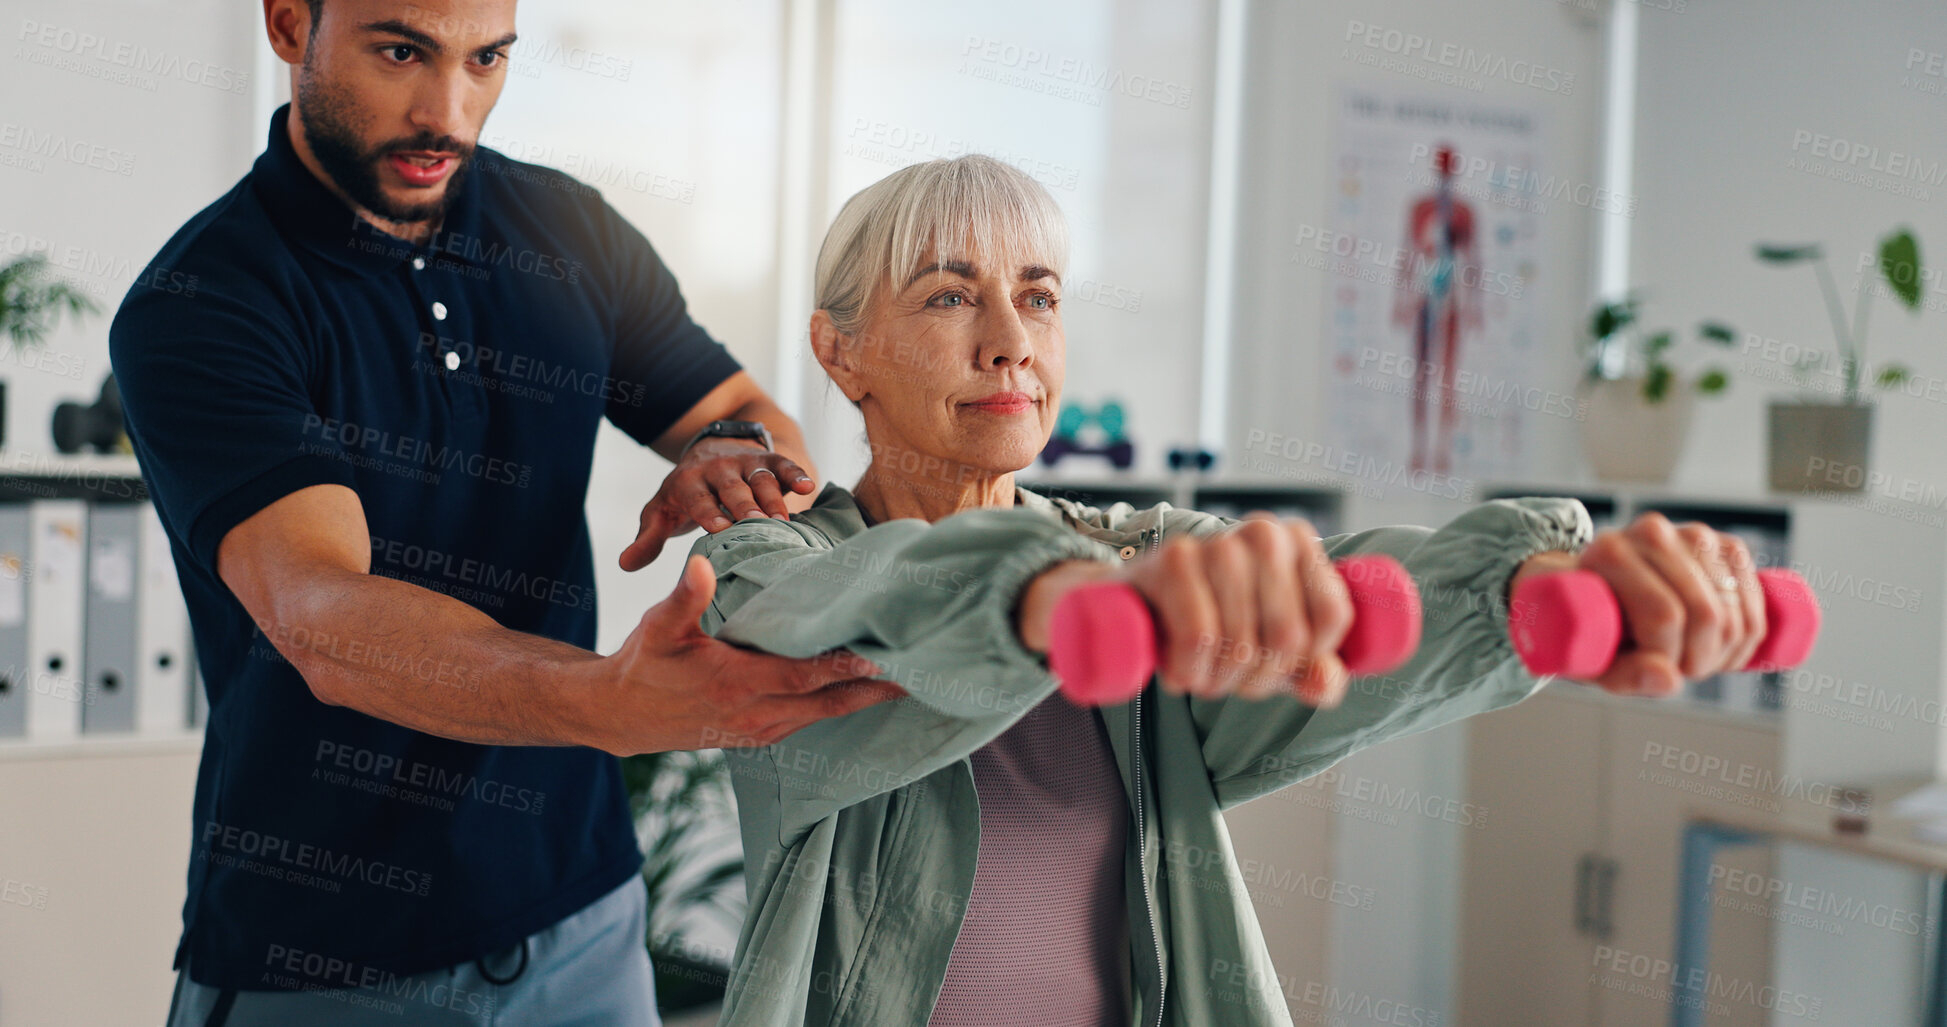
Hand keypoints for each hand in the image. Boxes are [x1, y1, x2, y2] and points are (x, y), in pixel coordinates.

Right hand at [593, 556, 905, 754]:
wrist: (623, 714)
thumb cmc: (644, 662)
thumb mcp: (657, 626)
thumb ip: (684, 596)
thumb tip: (702, 565)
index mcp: (736, 684)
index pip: (803, 676)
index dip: (843, 667)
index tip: (883, 654)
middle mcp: (755, 714)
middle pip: (829, 703)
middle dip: (875, 689)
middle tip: (922, 671)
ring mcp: (760, 730)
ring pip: (825, 716)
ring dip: (865, 700)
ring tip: (908, 680)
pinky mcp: (760, 734)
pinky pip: (811, 723)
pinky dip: (841, 707)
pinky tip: (867, 693)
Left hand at [618, 438, 815, 570]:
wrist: (707, 452)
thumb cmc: (684, 495)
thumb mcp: (661, 513)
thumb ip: (647, 539)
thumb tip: (625, 564)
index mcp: (688, 483)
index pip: (699, 499)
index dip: (709, 512)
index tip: (721, 530)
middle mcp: (717, 470)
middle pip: (733, 488)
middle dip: (745, 506)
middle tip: (758, 527)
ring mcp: (744, 463)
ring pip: (760, 479)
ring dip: (773, 499)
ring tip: (784, 523)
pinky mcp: (767, 460)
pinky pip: (782, 466)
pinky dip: (795, 474)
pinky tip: (809, 487)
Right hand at [1018, 514, 1354, 705]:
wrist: (1139, 602)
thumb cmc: (1217, 620)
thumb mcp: (1274, 649)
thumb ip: (1316, 671)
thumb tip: (1323, 684)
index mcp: (1300, 543)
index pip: (1331, 616)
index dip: (1308, 659)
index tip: (1279, 665)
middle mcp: (1265, 533)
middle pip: (1288, 636)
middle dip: (1259, 679)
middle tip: (1233, 681)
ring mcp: (1219, 542)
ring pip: (1241, 642)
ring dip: (1219, 682)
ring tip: (1203, 677)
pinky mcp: (1175, 558)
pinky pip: (1199, 636)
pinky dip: (1190, 670)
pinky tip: (1181, 673)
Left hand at [1512, 512, 1765, 696]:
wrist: (1603, 591)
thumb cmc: (1593, 627)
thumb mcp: (1594, 658)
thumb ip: (1625, 674)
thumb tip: (1668, 678)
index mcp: (1609, 552)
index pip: (1664, 615)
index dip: (1668, 657)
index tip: (1653, 667)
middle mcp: (1653, 532)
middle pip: (1706, 614)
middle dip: (1700, 659)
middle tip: (1678, 668)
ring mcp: (1695, 534)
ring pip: (1734, 614)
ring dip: (1724, 654)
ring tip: (1693, 657)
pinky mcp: (1727, 546)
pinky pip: (1757, 604)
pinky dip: (1748, 638)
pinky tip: (1721, 646)